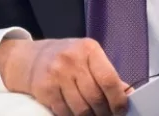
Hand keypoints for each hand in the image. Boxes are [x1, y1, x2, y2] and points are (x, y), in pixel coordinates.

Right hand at [0, 37, 129, 115]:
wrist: (32, 58)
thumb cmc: (68, 58)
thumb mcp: (89, 57)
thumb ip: (107, 74)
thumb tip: (127, 94)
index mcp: (89, 49)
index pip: (108, 79)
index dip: (118, 99)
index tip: (121, 110)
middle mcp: (72, 60)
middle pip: (95, 97)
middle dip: (104, 111)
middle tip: (108, 115)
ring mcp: (57, 74)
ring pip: (81, 108)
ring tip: (94, 115)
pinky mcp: (45, 89)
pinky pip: (65, 112)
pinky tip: (76, 113)